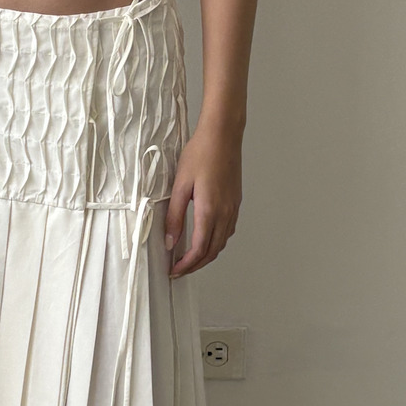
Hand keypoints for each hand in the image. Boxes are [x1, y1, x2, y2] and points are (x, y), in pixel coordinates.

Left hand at [164, 121, 241, 277]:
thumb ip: (174, 216)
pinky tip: (206, 239)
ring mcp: (233, 208)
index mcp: (209, 211)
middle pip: (212, 251)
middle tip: (179, 270)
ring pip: (222, 243)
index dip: (186, 265)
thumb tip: (169, 241)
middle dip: (195, 265)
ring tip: (190, 259)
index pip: (198, 250)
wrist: (223, 135)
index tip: (174, 270)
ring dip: (207, 255)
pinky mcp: (236, 202)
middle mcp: (225, 213)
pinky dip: (216, 242)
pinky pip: (228, 231)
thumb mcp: (179, 185)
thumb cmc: (200, 154)